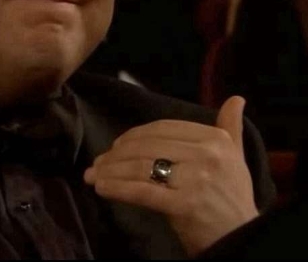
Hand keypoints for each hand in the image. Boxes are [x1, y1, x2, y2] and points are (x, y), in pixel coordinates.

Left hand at [84, 97, 257, 256]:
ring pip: (141, 166)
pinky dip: (117, 188)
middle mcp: (208, 154)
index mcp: (216, 138)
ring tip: (93, 175)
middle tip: (98, 163)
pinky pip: (142, 191)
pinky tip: (102, 187)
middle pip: (147, 146)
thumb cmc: (233, 198)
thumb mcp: (235, 158)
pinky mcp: (185, 205)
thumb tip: (236, 98)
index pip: (162, 128)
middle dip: (117, 155)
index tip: (116, 145)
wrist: (243, 240)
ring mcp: (197, 179)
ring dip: (111, 170)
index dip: (133, 135)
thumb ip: (231, 128)